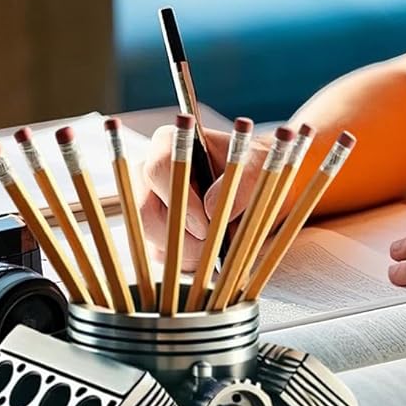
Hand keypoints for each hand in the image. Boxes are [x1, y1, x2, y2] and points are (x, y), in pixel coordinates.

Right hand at [138, 125, 268, 267]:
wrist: (261, 191)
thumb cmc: (256, 168)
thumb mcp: (260, 166)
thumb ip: (242, 180)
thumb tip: (211, 207)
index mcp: (171, 144)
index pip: (159, 167)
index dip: (180, 197)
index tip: (205, 223)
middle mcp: (153, 174)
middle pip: (145, 210)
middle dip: (180, 235)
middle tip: (212, 245)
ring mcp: (151, 205)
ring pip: (151, 239)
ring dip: (186, 252)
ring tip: (218, 248)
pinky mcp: (156, 233)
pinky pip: (161, 256)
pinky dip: (187, 262)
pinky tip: (211, 255)